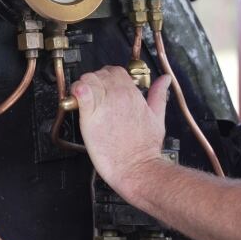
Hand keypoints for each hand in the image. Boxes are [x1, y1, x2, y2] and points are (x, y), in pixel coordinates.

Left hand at [71, 66, 171, 200]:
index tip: (104, 88)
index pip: (115, 71)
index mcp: (132, 94)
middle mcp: (118, 95)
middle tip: (93, 96)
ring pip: (88, 79)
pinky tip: (76, 98)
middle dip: (95, 81)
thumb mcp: (157, 117)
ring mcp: (103, 105)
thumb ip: (158, 95)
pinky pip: (81, 94)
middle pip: (100, 73)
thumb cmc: (145, 147)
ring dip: (83, 85)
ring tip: (84, 100)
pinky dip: (76, 92)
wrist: (137, 168)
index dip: (107, 77)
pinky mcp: (89, 117)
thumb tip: (164, 80)